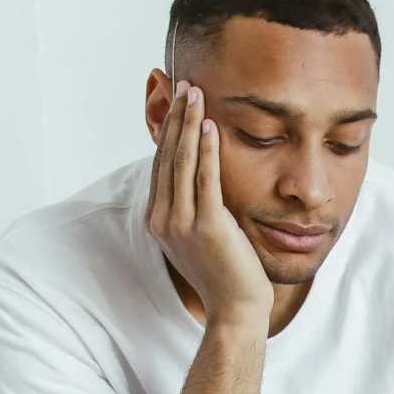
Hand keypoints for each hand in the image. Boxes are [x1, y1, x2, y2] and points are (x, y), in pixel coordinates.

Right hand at [147, 83, 272, 330]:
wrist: (236, 309)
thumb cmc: (225, 272)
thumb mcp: (200, 235)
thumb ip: (194, 206)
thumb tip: (199, 176)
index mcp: (158, 219)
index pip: (161, 164)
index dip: (168, 130)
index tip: (178, 101)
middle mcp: (163, 219)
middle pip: (167, 157)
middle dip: (175, 118)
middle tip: (184, 84)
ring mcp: (182, 224)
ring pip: (182, 163)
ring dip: (188, 124)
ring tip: (195, 94)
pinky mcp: (206, 228)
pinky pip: (205, 180)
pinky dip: (206, 150)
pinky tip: (210, 126)